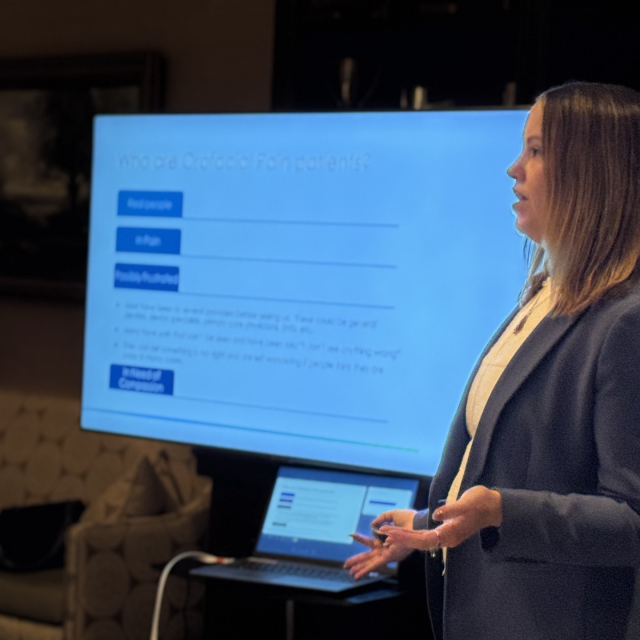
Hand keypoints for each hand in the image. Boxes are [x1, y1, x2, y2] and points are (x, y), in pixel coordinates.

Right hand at [344, 509, 416, 579]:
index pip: (371, 541)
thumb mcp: (392, 516)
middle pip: (369, 556)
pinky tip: (358, 574)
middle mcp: (386, 548)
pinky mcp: (390, 557)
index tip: (351, 535)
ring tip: (350, 573)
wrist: (417, 523)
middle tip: (346, 565)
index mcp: (386, 539)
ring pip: (371, 563)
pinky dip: (366, 570)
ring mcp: (388, 553)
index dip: (361, 539)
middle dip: (358, 561)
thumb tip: (372, 525)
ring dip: (360, 568)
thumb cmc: (408, 519)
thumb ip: (381, 519)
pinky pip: (376, 565)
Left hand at [382, 486, 502, 550]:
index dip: (405, 537)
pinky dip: (414, 534)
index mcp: (451, 534)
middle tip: (382, 532)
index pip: (423, 539)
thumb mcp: (466, 503)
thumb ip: (451, 510)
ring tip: (388, 533)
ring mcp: (448, 535)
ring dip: (405, 537)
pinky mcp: (448, 530)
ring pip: (422, 540)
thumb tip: (435, 516)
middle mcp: (448, 538)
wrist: (493, 505)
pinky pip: (427, 536)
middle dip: (401, 538)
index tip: (390, 534)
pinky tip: (405, 532)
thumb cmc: (481, 502)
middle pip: (420, 542)